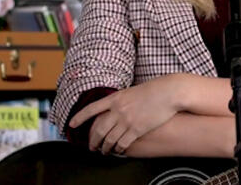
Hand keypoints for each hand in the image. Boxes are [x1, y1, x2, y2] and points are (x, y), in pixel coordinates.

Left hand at [69, 74, 184, 154]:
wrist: (169, 92)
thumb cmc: (155, 90)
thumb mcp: (132, 91)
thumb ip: (121, 100)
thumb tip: (113, 108)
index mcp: (115, 98)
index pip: (91, 109)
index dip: (80, 118)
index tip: (71, 125)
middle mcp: (118, 110)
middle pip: (98, 129)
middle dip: (92, 140)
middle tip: (91, 146)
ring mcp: (127, 120)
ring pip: (109, 139)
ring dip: (105, 148)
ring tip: (104, 151)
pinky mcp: (137, 129)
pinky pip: (122, 143)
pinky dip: (118, 148)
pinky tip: (118, 150)